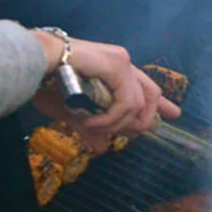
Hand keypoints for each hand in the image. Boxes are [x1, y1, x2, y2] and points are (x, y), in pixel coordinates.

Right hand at [31, 35, 180, 153]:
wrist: (36, 63)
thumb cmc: (49, 82)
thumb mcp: (74, 111)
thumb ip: (91, 127)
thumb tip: (102, 149)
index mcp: (116, 70)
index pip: (146, 87)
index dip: (161, 103)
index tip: (174, 115)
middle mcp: (123, 63)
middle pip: (151, 95)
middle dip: (144, 120)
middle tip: (127, 134)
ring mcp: (122, 62)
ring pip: (137, 104)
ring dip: (116, 123)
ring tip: (93, 127)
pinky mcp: (117, 64)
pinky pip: (126, 102)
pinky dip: (112, 118)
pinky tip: (93, 121)